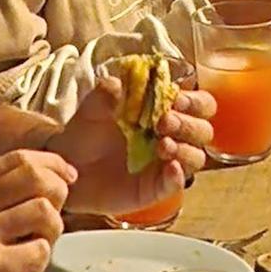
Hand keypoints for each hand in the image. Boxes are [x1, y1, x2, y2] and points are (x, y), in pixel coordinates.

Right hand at [0, 144, 77, 271]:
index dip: (52, 164)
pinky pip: (40, 251)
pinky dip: (39, 263)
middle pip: (36, 177)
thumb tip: (48, 180)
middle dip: (59, 194)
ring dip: (51, 232)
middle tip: (51, 219)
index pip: (19, 158)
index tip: (67, 177)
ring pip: (45, 212)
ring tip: (32, 250)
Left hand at [58, 70, 215, 214]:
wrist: (67, 167)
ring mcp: (165, 164)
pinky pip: (176, 184)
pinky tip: (170, 168)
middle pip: (203, 130)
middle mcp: (170, 137)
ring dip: (185, 149)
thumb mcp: (91, 109)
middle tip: (164, 122)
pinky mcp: (156, 188)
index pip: (198, 104)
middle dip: (189, 124)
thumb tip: (118, 83)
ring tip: (162, 146)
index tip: (176, 99)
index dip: (195, 101)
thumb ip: (105, 94)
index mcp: (163, 112)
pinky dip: (178, 176)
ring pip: (196, 157)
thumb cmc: (84, 134)